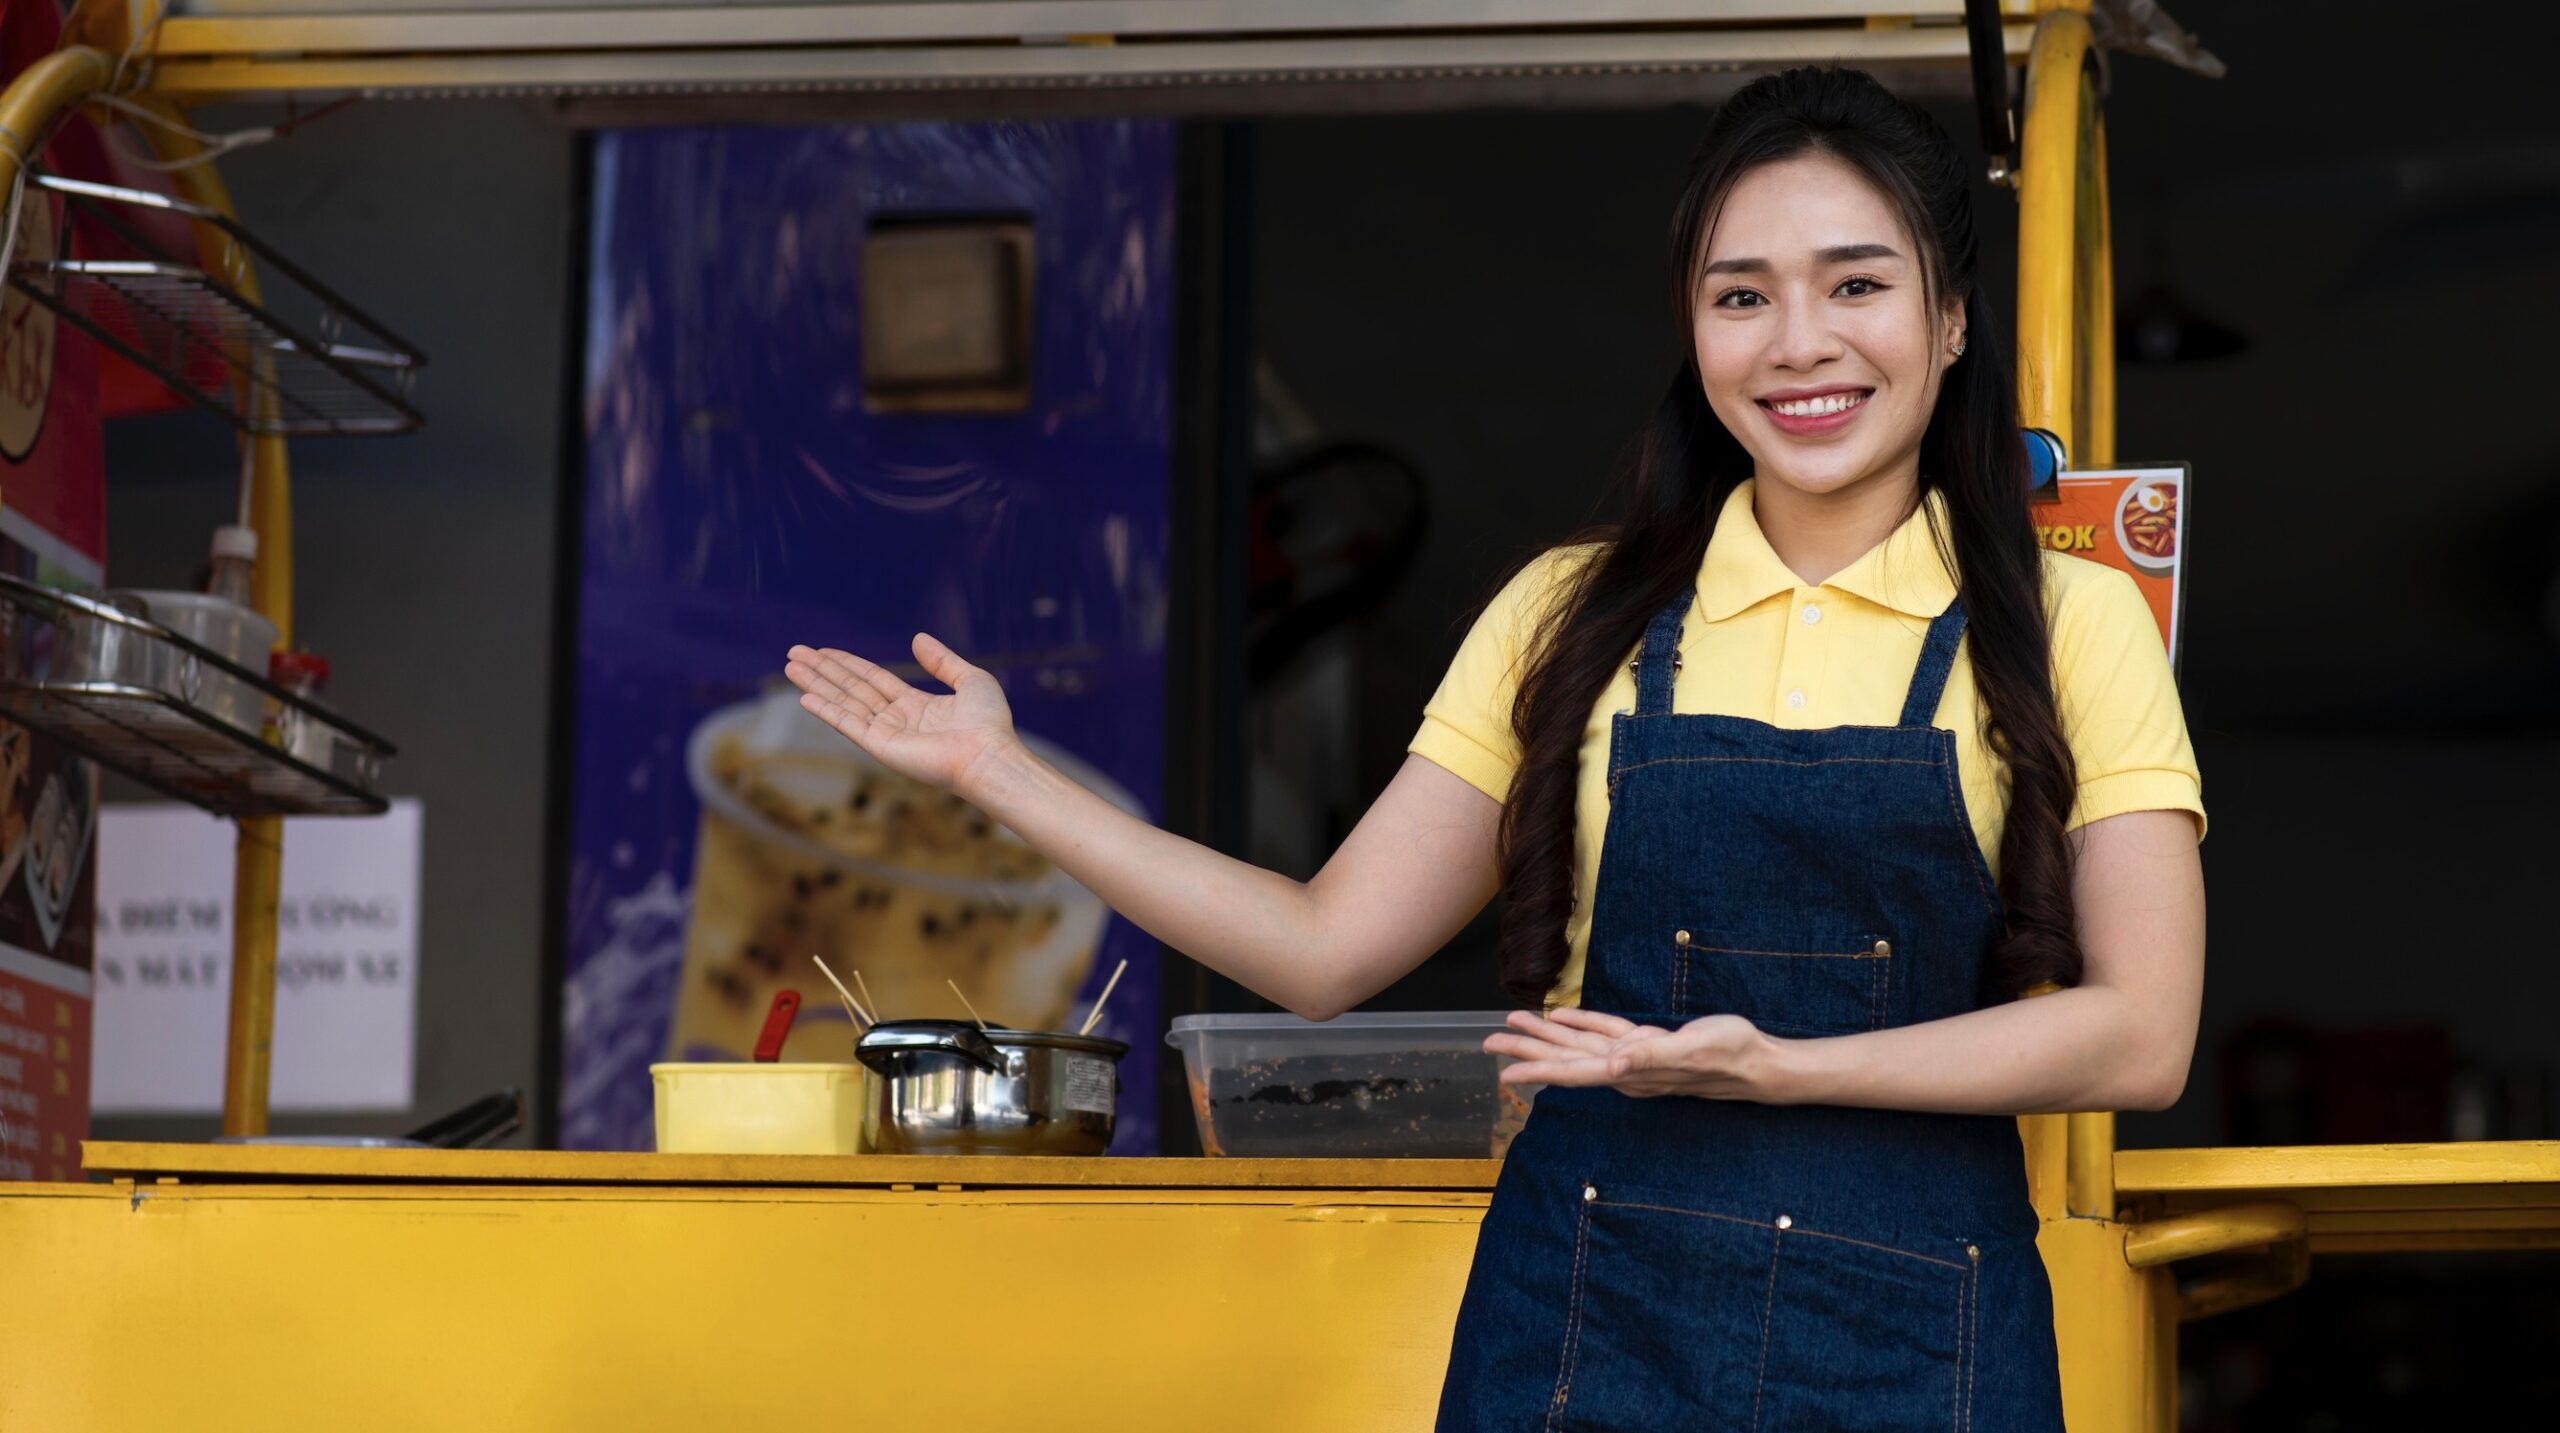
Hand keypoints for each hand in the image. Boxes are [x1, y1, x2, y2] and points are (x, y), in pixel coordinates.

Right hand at [783, 634, 1020, 794]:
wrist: (990, 754)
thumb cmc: (988, 723)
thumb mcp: (969, 679)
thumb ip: (942, 660)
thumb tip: (917, 638)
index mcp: (916, 706)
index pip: (872, 679)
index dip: (847, 664)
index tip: (823, 650)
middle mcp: (897, 720)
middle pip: (851, 689)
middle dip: (822, 671)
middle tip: (794, 653)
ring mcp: (887, 735)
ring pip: (844, 703)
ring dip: (816, 685)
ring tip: (790, 667)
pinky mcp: (881, 747)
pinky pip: (849, 724)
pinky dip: (826, 710)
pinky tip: (805, 697)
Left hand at [1485, 1007, 1780, 1100]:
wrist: (1758, 1063)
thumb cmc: (1729, 1056)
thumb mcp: (1690, 1050)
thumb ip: (1649, 1058)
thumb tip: (1612, 1066)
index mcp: (1630, 1072)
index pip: (1574, 1072)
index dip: (1537, 1070)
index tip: (1503, 1073)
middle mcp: (1625, 1068)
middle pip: (1566, 1060)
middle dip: (1527, 1051)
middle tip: (1488, 1043)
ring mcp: (1635, 1057)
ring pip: (1580, 1044)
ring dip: (1546, 1035)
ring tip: (1513, 1024)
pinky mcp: (1648, 1042)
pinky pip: (1604, 1032)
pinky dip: (1581, 1024)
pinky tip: (1563, 1017)